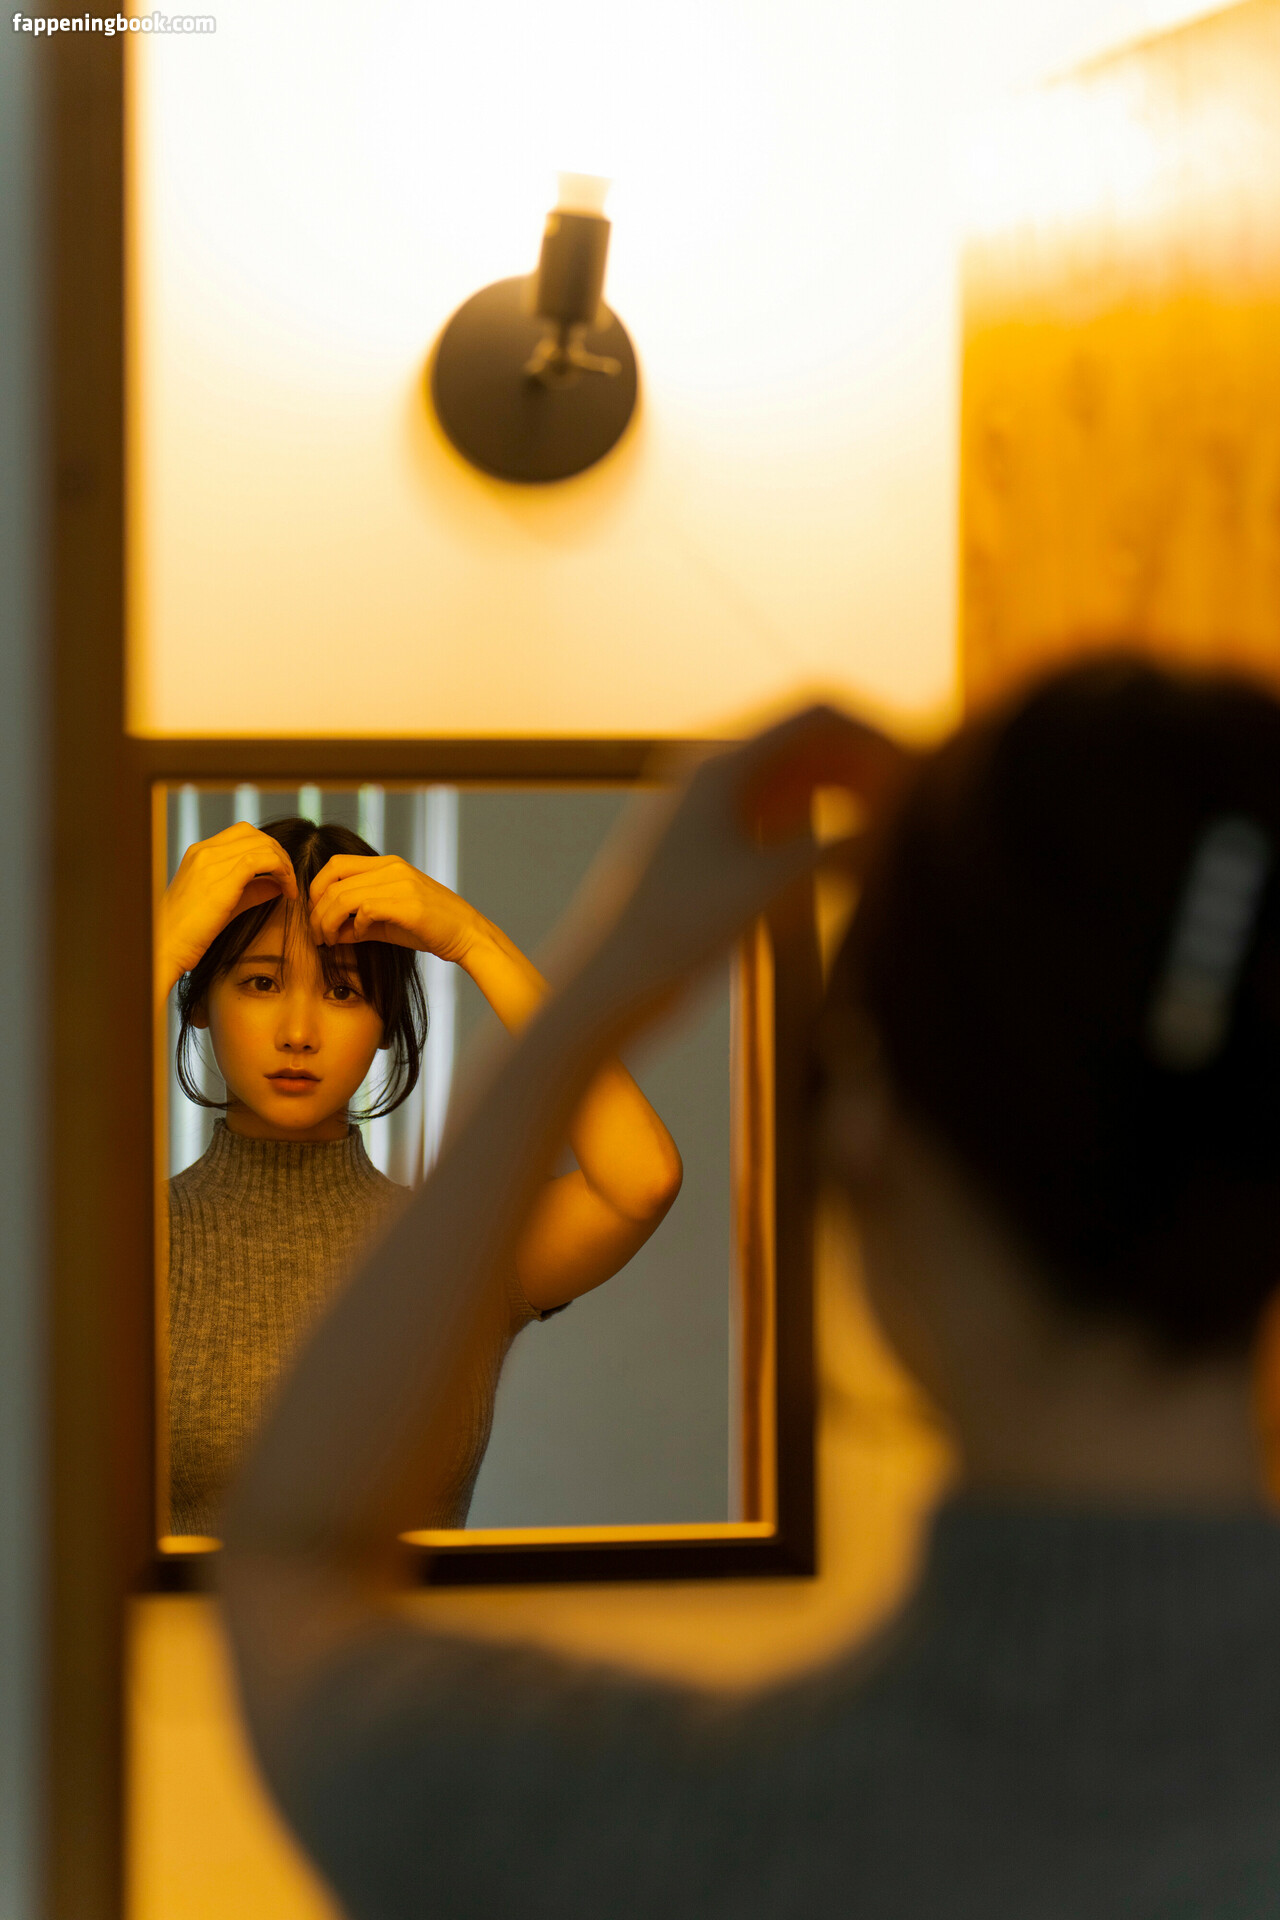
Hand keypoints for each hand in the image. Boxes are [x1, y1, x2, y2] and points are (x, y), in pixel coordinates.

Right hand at [158, 822, 298, 995]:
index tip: (279, 871)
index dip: (267, 848)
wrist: (166, 946)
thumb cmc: (190, 931)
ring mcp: (211, 863)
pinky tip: (287, 891)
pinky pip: (264, 861)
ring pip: (263, 845)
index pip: (243, 833)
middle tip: (289, 879)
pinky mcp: (222, 880)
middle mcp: (204, 851)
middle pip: (256, 835)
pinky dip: (283, 872)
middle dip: (280, 854)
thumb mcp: (223, 904)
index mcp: (200, 852)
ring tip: (290, 887)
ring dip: (285, 864)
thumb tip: (278, 885)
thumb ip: (251, 890)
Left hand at [308, 855, 483, 963]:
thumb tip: (327, 931)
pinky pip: (365, 910)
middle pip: (333, 881)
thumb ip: (358, 921)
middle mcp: (392, 868)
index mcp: (387, 864)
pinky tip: (360, 937)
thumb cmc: (430, 928)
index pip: (335, 865)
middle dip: (316, 912)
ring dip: (328, 922)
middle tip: (317, 935)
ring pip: (343, 896)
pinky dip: (355, 926)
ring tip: (330, 940)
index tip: (317, 917)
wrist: (468, 935)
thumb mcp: (388, 921)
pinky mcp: (409, 905)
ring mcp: (401, 884)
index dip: (316, 890)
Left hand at [564, 703, 910, 1020]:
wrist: (606, 986)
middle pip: (812, 740)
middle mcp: (711, 771)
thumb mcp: (765, 890)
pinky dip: (824, 821)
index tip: (926, 769)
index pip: (818, 712)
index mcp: (719, 764)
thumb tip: (897, 830)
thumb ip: (835, 850)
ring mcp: (709, 806)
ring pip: (799, 777)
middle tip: (925, 801)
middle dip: (870, 760)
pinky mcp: (710, 842)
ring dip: (851, 791)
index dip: (878, 732)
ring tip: (899, 827)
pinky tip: (856, 853)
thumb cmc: (673, 936)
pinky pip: (781, 811)